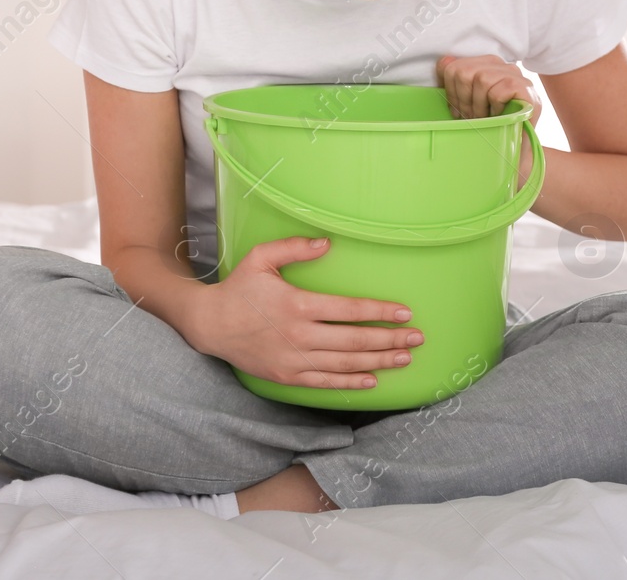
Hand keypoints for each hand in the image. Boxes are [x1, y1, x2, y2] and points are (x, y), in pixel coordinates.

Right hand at [191, 236, 425, 389]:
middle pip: (355, 340)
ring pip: (345, 364)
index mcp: (297, 304)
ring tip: (404, 358)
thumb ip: (294, 248)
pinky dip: (351, 383)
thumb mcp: (261, 258)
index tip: (405, 313)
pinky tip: (372, 379)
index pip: (350, 310)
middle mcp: (300, 335)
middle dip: (390, 339)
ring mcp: (294, 359)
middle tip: (417, 338)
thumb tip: (327, 243)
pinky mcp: (287, 377)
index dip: (380, 312)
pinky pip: (325, 383)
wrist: (210, 325)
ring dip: (379, 361)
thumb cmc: (239, 288)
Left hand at [436, 54, 542, 126]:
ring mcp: (515, 75)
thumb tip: (443, 64)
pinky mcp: (525, 88)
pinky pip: (498, 92)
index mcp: (485, 64)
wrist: (517, 148)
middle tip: (468, 117)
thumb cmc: (492, 124)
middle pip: (464, 71)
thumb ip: (457, 83)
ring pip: (482, 79)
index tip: (455, 110)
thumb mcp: (469, 103)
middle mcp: (501, 65)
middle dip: (462, 99)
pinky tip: (499, 116)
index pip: (454, 64)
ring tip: (483, 118)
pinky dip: (494, 108)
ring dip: (478, 106)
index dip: (449, 90)